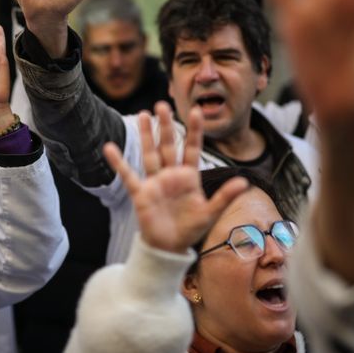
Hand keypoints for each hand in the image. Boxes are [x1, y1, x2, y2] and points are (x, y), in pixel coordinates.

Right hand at [102, 102, 248, 252]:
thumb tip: (244, 182)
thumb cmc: (190, 229)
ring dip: (147, 135)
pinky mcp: (141, 193)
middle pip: (169, 145)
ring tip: (143, 114)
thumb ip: (225, 196)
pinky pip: (128, 175)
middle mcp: (171, 175)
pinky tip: (109, 147)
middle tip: (162, 105)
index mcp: (189, 176)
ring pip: (150, 153)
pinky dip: (118, 162)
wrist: (169, 247)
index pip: (193, 148)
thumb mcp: (210, 213)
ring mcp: (155, 182)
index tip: (196, 110)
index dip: (194, 130)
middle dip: (166, 125)